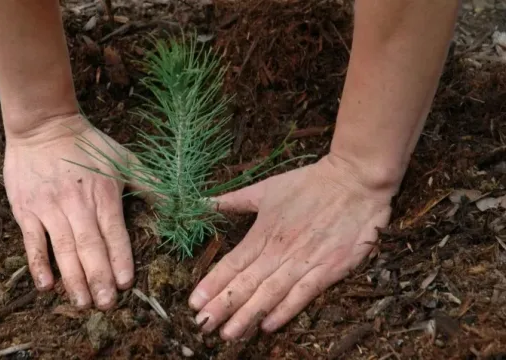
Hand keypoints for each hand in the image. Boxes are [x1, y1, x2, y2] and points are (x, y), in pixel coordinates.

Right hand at [3, 115, 134, 309]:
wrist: (43, 125)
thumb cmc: (88, 144)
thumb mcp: (124, 159)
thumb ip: (151, 184)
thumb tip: (180, 203)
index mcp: (103, 194)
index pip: (114, 233)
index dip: (120, 259)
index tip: (126, 284)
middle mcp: (77, 204)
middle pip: (90, 246)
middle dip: (99, 278)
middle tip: (107, 305)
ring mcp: (50, 208)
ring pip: (63, 249)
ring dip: (74, 278)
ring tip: (83, 303)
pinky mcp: (27, 209)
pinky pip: (32, 241)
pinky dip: (38, 264)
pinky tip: (47, 285)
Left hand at [188, 154, 393, 339]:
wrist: (355, 181)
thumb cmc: (309, 184)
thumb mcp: (266, 188)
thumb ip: (233, 200)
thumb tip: (204, 202)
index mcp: (263, 232)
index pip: (232, 263)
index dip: (212, 284)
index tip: (193, 303)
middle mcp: (279, 251)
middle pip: (246, 284)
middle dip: (223, 306)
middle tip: (203, 325)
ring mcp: (304, 262)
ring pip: (270, 294)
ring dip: (247, 315)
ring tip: (228, 334)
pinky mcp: (328, 270)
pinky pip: (303, 295)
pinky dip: (285, 311)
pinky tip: (267, 326)